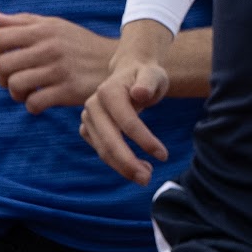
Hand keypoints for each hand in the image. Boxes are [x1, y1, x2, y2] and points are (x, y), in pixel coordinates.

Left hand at [0, 12, 114, 113]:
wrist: (115, 63)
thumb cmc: (80, 44)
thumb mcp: (56, 26)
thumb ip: (24, 21)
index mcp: (43, 30)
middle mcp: (49, 47)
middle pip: (2, 64)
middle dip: (0, 77)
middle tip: (11, 80)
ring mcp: (58, 70)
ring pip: (15, 85)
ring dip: (15, 93)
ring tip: (25, 92)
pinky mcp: (68, 90)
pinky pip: (34, 102)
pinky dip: (31, 106)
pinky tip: (39, 102)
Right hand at [80, 59, 170, 186]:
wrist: (130, 72)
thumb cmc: (146, 74)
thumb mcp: (154, 74)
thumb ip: (149, 83)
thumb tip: (139, 94)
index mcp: (109, 91)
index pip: (127, 122)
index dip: (144, 140)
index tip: (164, 155)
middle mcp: (93, 105)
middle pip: (109, 141)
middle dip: (128, 163)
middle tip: (147, 179)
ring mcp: (88, 118)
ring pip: (103, 150)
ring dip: (123, 167)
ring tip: (146, 176)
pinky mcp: (87, 129)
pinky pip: (101, 150)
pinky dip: (116, 162)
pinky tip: (136, 167)